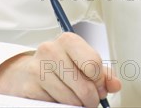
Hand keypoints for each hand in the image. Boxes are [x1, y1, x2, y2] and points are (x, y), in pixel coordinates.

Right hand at [0, 32, 121, 107]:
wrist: (24, 73)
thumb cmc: (59, 67)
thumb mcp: (81, 63)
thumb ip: (102, 73)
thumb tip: (115, 84)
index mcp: (68, 40)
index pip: (93, 64)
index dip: (100, 81)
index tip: (98, 86)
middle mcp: (51, 50)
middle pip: (84, 86)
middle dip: (91, 98)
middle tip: (90, 100)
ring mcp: (38, 68)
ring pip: (71, 99)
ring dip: (77, 104)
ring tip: (73, 98)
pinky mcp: (29, 87)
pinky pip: (56, 105)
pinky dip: (61, 106)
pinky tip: (57, 98)